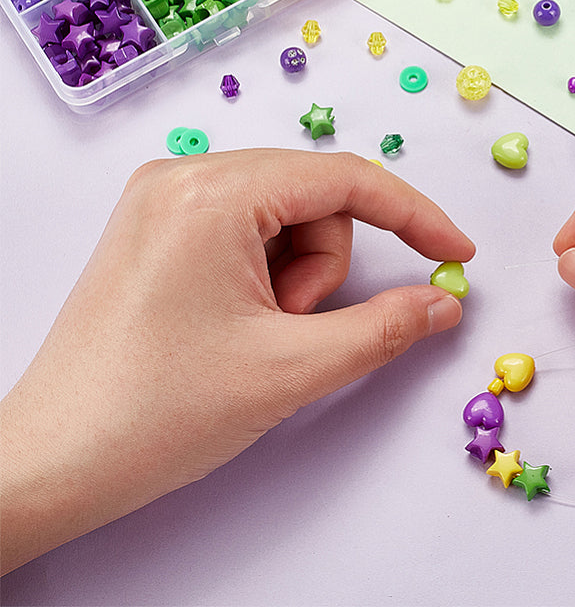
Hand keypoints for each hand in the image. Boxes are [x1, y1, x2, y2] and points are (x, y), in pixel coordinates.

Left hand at [1, 149, 473, 574]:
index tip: (458, 252)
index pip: (345, 179)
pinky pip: (247, 226)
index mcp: (213, 193)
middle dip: (325, 265)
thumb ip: (384, 327)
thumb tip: (442, 302)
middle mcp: (183, 175)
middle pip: (313, 197)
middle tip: (292, 326)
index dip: (414, 215)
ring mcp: (164, 197)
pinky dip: (265, 270)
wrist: (53, 463)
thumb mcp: (291, 369)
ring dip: (294, 273)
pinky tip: (236, 317)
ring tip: (256, 329)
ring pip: (283, 214)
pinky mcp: (157, 224)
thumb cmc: (157, 413)